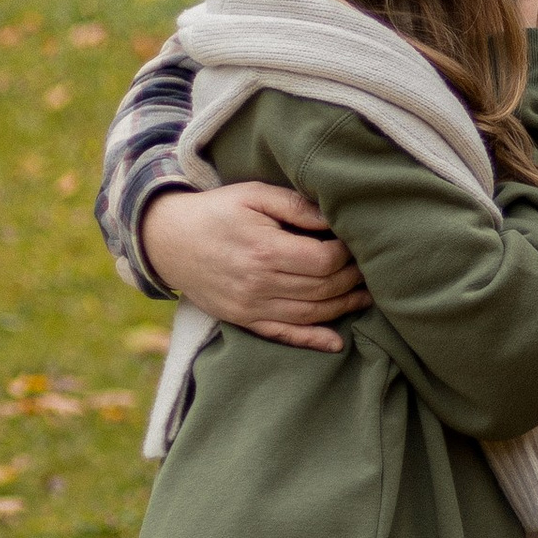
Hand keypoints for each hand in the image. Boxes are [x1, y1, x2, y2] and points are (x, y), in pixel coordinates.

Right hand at [138, 181, 368, 350]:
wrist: (166, 240)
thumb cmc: (215, 211)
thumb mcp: (253, 195)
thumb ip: (296, 206)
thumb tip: (333, 219)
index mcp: (265, 251)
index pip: (324, 262)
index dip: (348, 254)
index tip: (357, 243)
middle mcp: (259, 284)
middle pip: (322, 289)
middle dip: (352, 279)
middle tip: (370, 269)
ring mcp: (251, 307)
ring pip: (310, 314)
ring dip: (343, 307)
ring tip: (366, 296)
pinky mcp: (243, 320)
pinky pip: (283, 335)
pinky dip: (311, 341)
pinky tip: (336, 342)